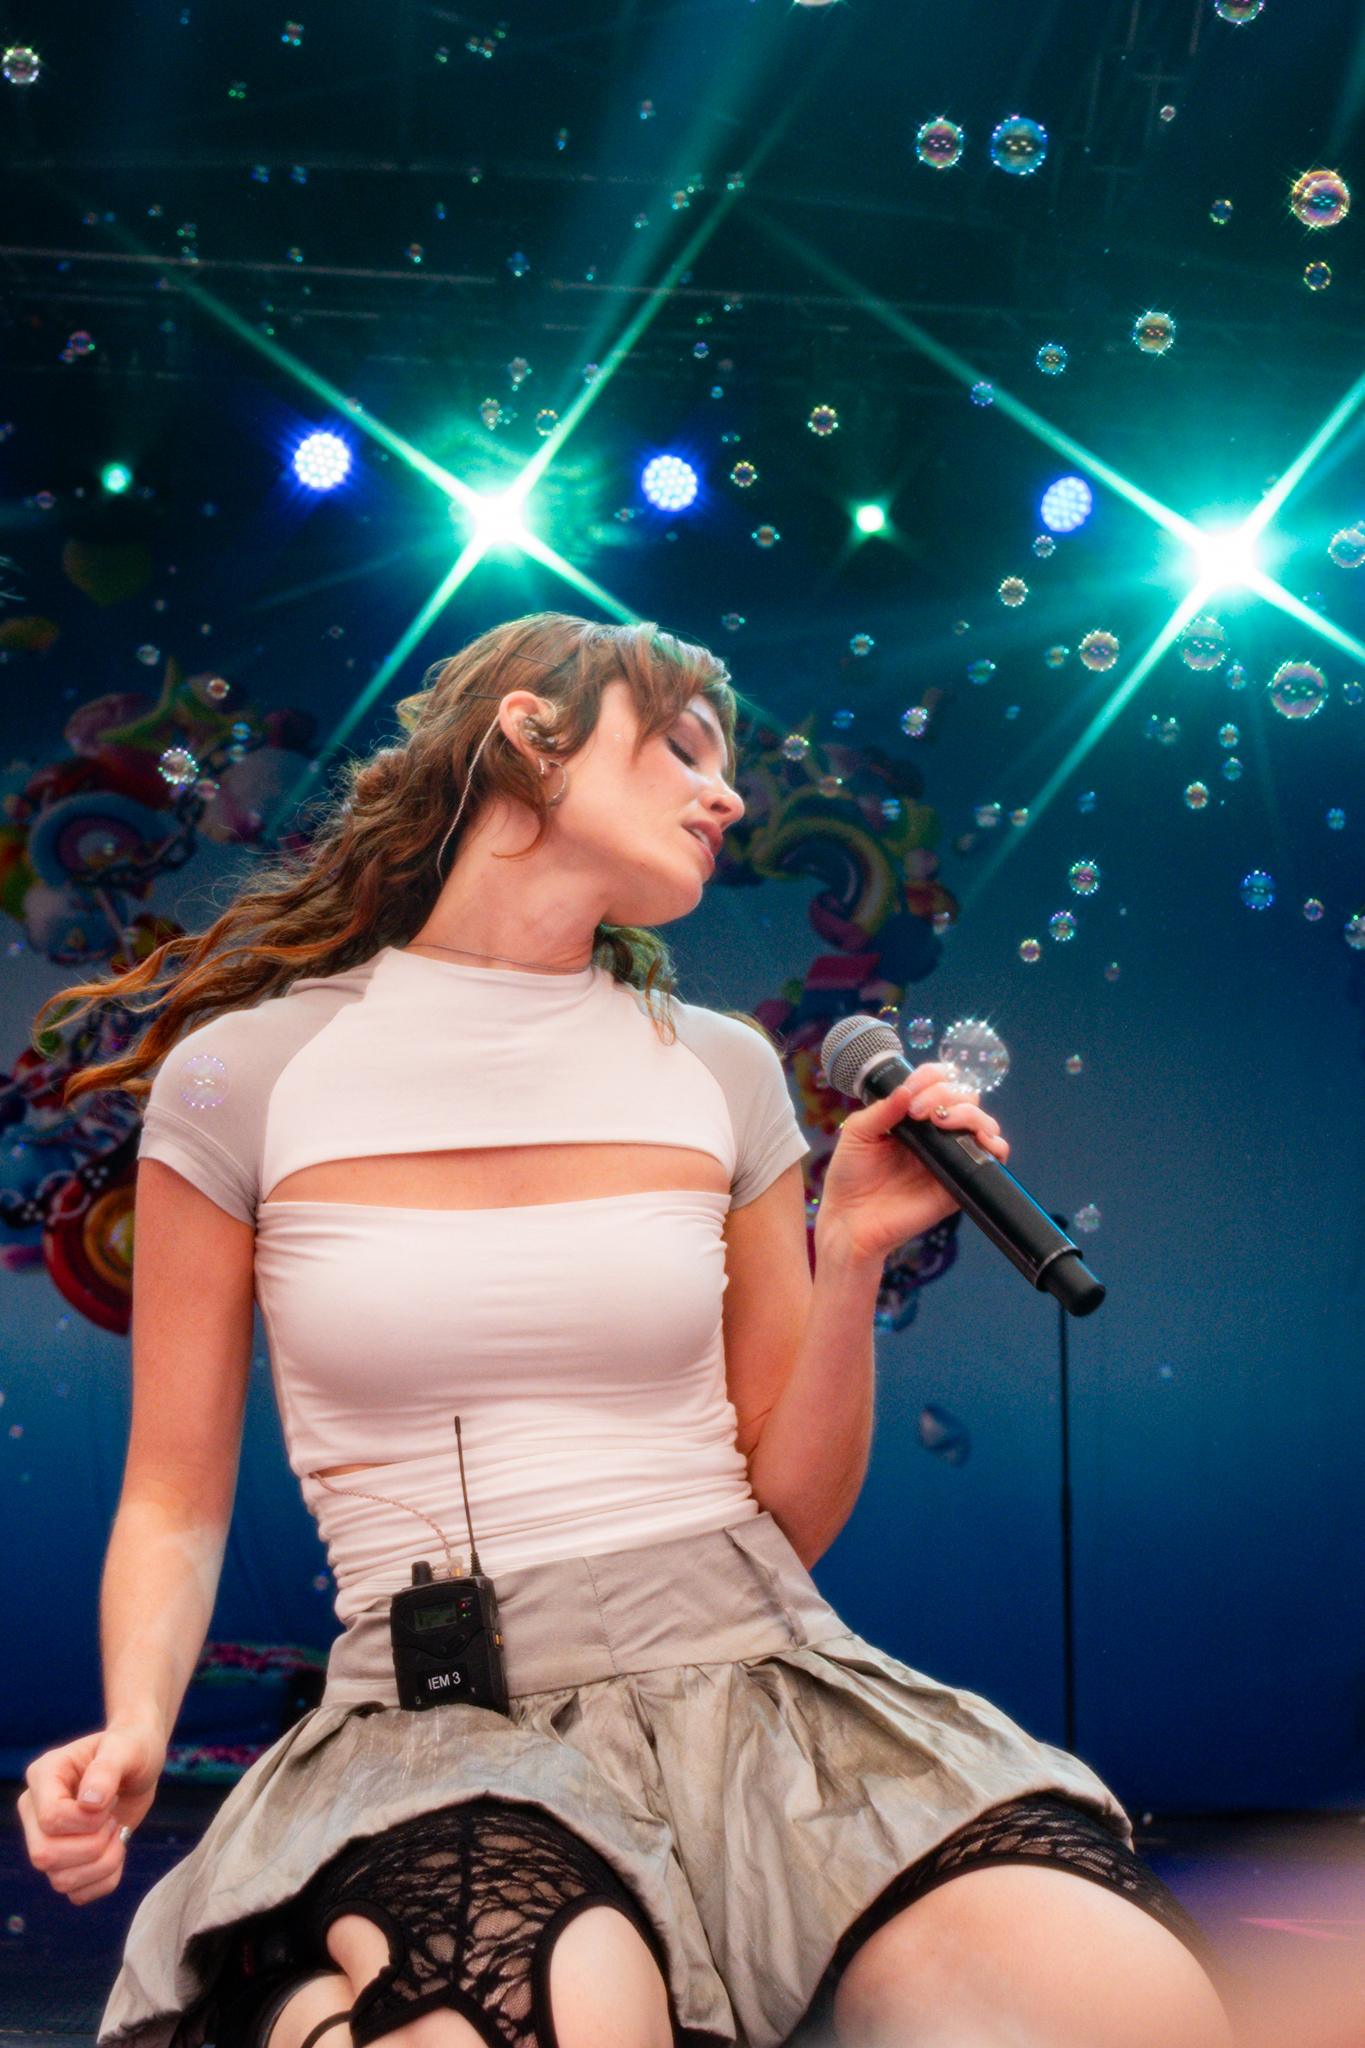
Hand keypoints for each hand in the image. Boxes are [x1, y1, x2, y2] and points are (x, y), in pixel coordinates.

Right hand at [16, 1721, 164, 1905]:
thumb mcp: (126, 1748)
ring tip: (118, 1832)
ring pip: (60, 1881)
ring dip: (103, 1863)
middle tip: (114, 1820)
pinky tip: (117, 1851)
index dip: (88, 1820)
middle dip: (93, 1845)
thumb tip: (89, 1802)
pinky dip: (105, 1880)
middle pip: (44, 1855)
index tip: (112, 1799)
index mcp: (44, 1776)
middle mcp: (35, 1811)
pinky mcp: (65, 1863)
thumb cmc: (132, 1748)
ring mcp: (47, 1840)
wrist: (139, 1764)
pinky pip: (77, 1894)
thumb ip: (107, 1770)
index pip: (50, 1819)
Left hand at [815, 1062, 1009, 1265]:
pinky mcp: (960, 1181)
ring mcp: (950, 1156)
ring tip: (941, 1121)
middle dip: (945, 1094)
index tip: (912, 1089)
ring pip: (982, 1122)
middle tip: (918, 1111)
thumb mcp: (857, 1133)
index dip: (931, 1078)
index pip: (938, 1084)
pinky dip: (995, 1143)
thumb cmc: (850, 1177)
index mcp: (913, 1118)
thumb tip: (906, 1090)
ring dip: (968, 1112)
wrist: (851, 1220)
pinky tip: (977, 1138)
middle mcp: (936, 1134)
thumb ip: (882, 1110)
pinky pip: (992, 1158)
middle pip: (965, 1097)